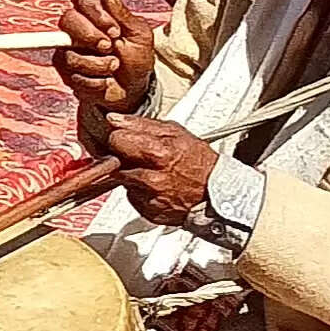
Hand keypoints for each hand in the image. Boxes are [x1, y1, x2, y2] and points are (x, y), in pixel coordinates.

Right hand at [55, 0, 154, 115]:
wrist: (133, 88)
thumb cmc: (136, 58)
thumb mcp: (139, 35)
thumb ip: (123, 15)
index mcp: (96, 15)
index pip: (85, 3)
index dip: (98, 16)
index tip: (116, 31)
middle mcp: (78, 29)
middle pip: (67, 20)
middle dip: (89, 35)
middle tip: (108, 47)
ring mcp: (69, 49)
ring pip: (70, 54)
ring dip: (98, 64)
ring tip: (114, 66)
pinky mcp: (66, 71)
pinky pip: (73, 75)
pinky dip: (94, 81)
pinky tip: (105, 80)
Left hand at [100, 116, 218, 222]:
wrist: (216, 194)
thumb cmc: (200, 162)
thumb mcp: (175, 132)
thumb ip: (140, 124)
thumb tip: (115, 119)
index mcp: (157, 152)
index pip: (115, 140)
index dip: (116, 137)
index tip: (122, 138)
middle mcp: (150, 177)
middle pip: (113, 162)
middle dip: (119, 156)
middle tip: (136, 155)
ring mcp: (148, 197)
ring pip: (121, 180)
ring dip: (129, 173)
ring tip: (150, 170)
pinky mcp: (147, 211)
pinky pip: (132, 196)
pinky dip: (139, 190)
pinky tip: (155, 186)